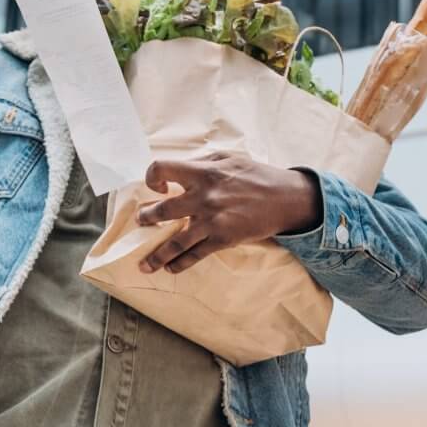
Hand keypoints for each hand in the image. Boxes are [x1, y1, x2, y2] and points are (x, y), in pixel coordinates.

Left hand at [137, 153, 321, 274]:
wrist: (285, 199)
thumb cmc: (257, 175)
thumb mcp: (228, 158)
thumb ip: (202, 163)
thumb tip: (178, 172)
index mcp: (203, 171)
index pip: (162, 169)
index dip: (152, 177)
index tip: (157, 187)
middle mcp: (203, 196)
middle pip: (162, 210)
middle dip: (146, 218)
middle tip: (141, 220)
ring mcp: (212, 220)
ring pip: (175, 242)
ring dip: (156, 254)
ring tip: (144, 264)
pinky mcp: (223, 239)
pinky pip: (195, 255)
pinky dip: (180, 264)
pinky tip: (170, 268)